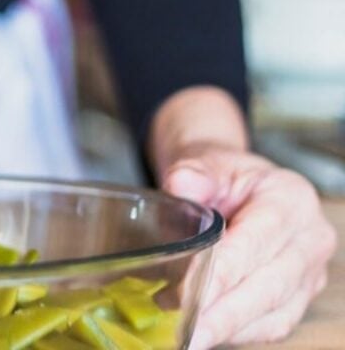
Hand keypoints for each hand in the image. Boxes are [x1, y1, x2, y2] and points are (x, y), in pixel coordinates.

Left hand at [150, 86, 336, 348]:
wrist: (232, 181)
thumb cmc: (218, 173)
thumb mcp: (203, 160)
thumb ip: (192, 173)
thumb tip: (181, 188)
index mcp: (290, 199)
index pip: (254, 244)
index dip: (219, 274)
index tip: (184, 296)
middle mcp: (310, 237)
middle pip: (269, 287)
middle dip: (224, 314)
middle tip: (186, 332)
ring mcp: (311, 270)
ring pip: (274, 312)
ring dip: (229, 328)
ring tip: (187, 335)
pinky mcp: (301, 294)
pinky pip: (274, 323)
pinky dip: (239, 332)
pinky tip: (206, 332)